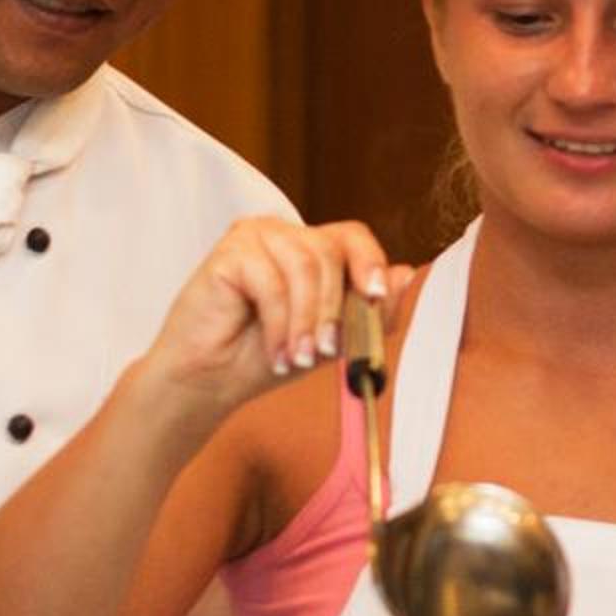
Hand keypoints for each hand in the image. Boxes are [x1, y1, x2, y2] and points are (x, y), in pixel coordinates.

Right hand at [139, 218, 406, 421]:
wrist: (208, 381)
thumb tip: (407, 274)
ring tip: (295, 357)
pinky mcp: (230, 250)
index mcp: (310, 248)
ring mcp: (255, 237)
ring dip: (306, 321)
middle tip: (324, 352)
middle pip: (331, 253)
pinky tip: (273, 352)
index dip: (369, 263)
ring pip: (306, 266)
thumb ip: (368, 310)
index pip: (353, 238)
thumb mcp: (329, 338)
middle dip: (334, 310)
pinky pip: (271, 282)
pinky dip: (277, 325)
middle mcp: (284, 235)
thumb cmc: (262, 357)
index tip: (375, 298)